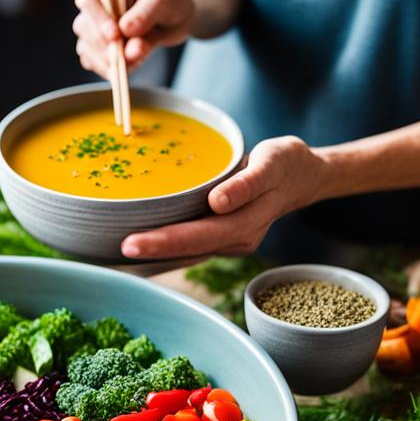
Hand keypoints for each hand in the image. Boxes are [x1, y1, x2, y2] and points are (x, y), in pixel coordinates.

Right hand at [73, 0, 194, 75]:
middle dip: (104, 45)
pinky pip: (93, 63)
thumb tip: (125, 30)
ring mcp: (95, 27)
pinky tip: (131, 64)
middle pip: (83, 26)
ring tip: (138, 57)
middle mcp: (98, 4)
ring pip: (85, 47)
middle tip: (131, 53)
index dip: (97, 18)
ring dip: (109, 60)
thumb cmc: (172, 1)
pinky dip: (110, 69)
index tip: (115, 34)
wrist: (178, 19)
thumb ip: (146, 12)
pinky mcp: (99, 48)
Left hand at [121, 136, 330, 262]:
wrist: (303, 176)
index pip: (198, 236)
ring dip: (155, 258)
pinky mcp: (223, 238)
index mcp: (246, 224)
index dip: (164, 241)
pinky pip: (191, 249)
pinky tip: (143, 252)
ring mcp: (229, 243)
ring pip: (187, 255)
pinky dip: (167, 252)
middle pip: (188, 250)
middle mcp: (236, 240)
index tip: (132, 243)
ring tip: (118, 257)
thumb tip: (217, 203)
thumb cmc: (286, 163)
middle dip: (151, 252)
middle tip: (116, 250)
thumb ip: (246, 183)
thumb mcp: (272, 162)